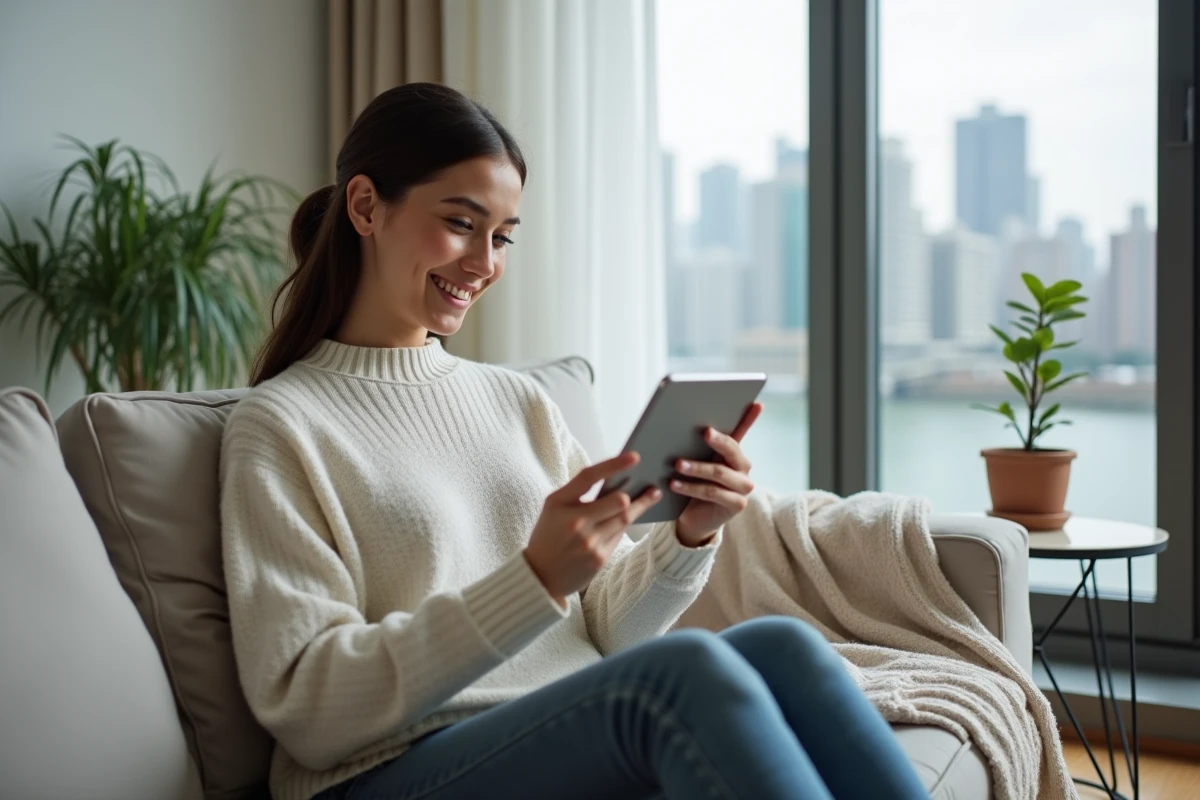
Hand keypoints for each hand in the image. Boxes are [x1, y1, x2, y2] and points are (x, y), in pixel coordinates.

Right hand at [524, 452, 662, 606]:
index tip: (635, 457)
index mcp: (558, 502)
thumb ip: (578, 494)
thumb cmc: (549, 535)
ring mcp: (588, 542)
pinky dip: (625, 524)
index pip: (589, 477)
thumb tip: (616, 480)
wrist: (539, 576)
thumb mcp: (554, 509)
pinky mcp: (599, 558)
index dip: (614, 464)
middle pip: (618, 501)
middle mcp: (574, 521)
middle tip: (649, 485)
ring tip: (653, 494)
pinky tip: (633, 516)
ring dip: (641, 505)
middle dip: (633, 493)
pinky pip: (620, 535)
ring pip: (625, 518)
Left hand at [672, 402, 763, 545]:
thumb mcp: (695, 461)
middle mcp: (744, 467)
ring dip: (696, 468)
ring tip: (677, 464)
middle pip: (732, 450)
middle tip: (704, 432)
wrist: (695, 518)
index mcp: (734, 452)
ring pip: (719, 473)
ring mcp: (743, 487)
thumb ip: (695, 445)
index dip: (750, 417)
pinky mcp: (736, 504)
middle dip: (718, 440)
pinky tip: (674, 484)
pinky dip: (691, 488)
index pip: (743, 430)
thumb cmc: (694, 483)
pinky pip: (712, 493)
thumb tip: (681, 422)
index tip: (754, 403)